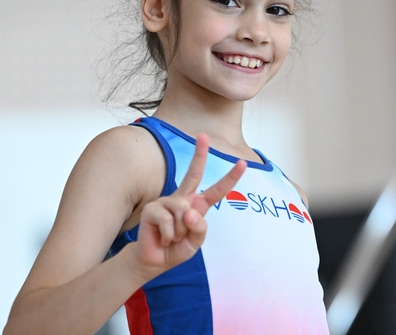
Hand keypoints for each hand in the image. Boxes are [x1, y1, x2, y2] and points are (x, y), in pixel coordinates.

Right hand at [134, 133, 245, 275]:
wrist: (156, 260)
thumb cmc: (177, 248)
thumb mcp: (196, 241)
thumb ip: (199, 228)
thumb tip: (189, 212)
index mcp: (197, 205)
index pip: (217, 190)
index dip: (231, 178)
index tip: (242, 163)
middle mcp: (182, 199)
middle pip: (193, 173)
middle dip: (199, 154)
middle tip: (203, 135)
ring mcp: (167, 201)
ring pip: (184, 213)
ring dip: (180, 232)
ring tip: (172, 238)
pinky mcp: (152, 208)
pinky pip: (169, 222)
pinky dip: (169, 236)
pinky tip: (162, 238)